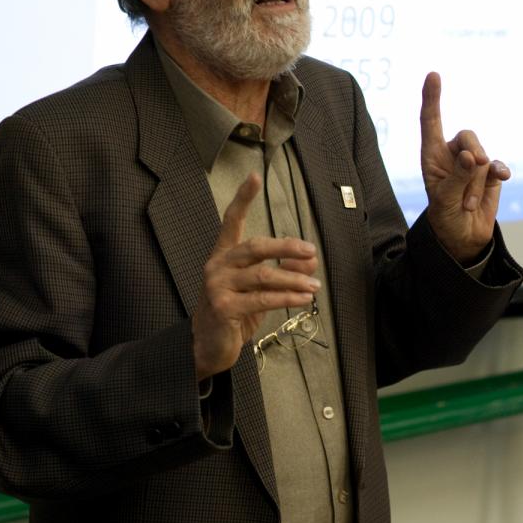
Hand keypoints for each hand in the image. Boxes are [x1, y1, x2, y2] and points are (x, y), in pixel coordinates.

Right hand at [192, 172, 319, 380]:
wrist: (207, 346)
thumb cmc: (233, 314)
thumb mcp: (259, 290)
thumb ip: (281, 272)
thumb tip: (309, 261)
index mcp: (223, 255)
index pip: (231, 220)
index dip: (243, 198)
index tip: (253, 176)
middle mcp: (217, 265)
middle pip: (255, 247)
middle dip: (286, 247)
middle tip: (310, 251)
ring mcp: (217, 286)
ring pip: (263, 276)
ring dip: (294, 280)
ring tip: (315, 286)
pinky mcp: (223, 307)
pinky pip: (263, 299)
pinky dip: (287, 299)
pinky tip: (303, 300)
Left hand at [420, 72, 509, 263]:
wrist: (462, 237)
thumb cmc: (445, 217)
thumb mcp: (445, 200)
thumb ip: (457, 177)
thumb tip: (471, 156)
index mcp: (432, 156)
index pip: (431, 121)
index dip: (432, 98)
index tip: (433, 75)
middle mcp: (452, 155)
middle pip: (468, 136)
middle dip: (473, 154)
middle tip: (472, 173)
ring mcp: (473, 164)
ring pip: (483, 156)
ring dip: (478, 182)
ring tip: (468, 203)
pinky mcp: (490, 174)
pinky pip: (498, 166)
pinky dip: (499, 173)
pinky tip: (502, 179)